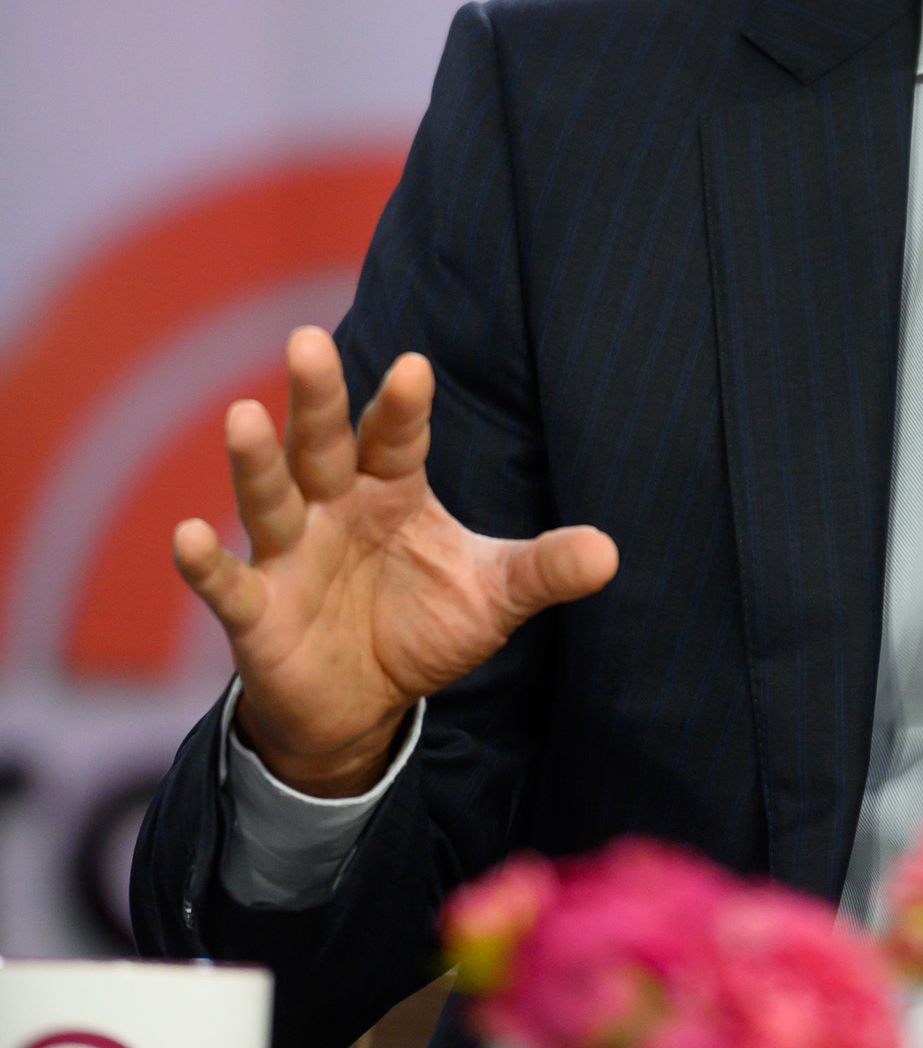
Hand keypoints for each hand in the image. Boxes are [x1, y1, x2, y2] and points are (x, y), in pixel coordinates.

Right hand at [173, 327, 617, 796]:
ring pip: (269, 497)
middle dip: (317, 398)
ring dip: (255, 461)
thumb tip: (611, 553)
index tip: (414, 368)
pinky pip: (227, 582)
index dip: (404, 406)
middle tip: (308, 342)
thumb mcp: (492, 598)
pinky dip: (204, 562)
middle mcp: (334, 507)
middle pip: (324, 444)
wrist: (362, 705)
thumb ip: (544, 570)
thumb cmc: (423, 626)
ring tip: (242, 416)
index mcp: (393, 490)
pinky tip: (186, 534)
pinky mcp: (256, 611)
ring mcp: (288, 554)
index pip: (398, 438)